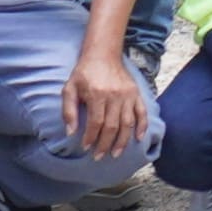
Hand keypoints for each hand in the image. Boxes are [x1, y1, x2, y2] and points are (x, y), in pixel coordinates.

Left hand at [62, 41, 145, 159]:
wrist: (103, 54)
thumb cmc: (84, 73)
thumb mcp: (69, 88)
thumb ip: (69, 111)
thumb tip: (71, 133)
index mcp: (97, 94)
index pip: (96, 123)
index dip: (91, 138)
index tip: (86, 148)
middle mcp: (115, 96)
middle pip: (112, 127)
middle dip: (105, 144)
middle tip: (99, 156)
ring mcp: (128, 95)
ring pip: (128, 124)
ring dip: (122, 141)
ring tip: (116, 153)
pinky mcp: (136, 93)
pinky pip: (142, 113)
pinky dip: (142, 126)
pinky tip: (138, 139)